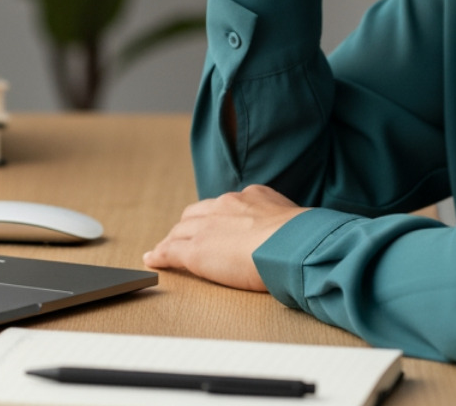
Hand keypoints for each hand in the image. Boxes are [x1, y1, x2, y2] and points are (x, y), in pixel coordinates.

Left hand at [143, 185, 309, 291]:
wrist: (290, 245)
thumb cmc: (302, 239)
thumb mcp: (296, 221)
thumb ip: (286, 223)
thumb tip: (298, 233)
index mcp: (251, 196)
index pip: (224, 205)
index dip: (214, 218)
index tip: (215, 226)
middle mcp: (225, 205)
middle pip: (196, 214)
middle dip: (189, 226)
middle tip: (184, 238)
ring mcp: (207, 226)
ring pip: (181, 230)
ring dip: (172, 240)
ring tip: (165, 249)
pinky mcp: (195, 249)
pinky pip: (170, 250)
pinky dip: (160, 254)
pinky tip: (153, 259)